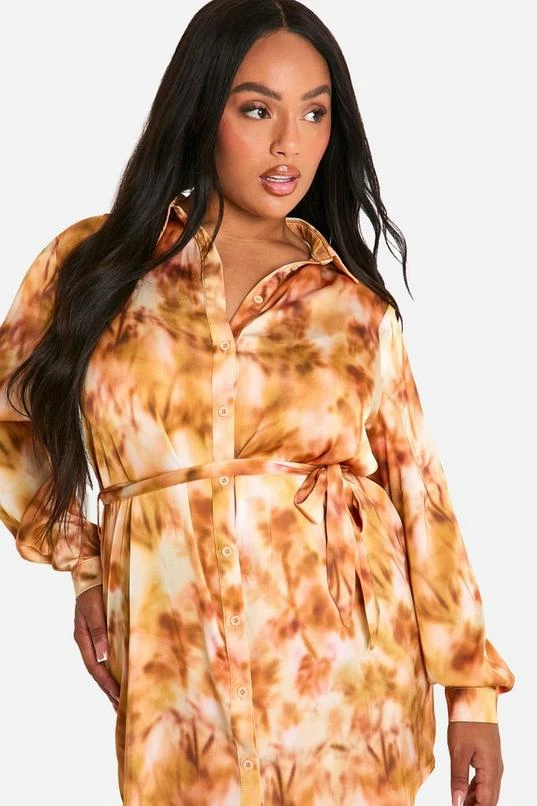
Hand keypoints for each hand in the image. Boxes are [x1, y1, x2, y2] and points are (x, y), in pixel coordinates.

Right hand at [73, 584, 120, 711]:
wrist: (91, 573)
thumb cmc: (93, 590)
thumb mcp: (95, 609)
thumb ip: (99, 631)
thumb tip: (103, 657)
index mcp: (82, 638)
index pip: (95, 668)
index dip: (106, 684)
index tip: (118, 697)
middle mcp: (87, 642)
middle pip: (97, 672)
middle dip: (108, 691)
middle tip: (121, 709)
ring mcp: (93, 639)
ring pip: (101, 666)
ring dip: (110, 683)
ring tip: (120, 701)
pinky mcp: (101, 633)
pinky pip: (107, 656)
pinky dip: (113, 669)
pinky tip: (121, 677)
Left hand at [448, 721, 503, 805]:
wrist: (473, 698)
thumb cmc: (466, 721)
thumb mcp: (458, 751)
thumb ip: (458, 779)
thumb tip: (457, 804)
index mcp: (491, 771)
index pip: (486, 803)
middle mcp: (495, 770)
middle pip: (488, 799)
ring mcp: (492, 763)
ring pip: (486, 791)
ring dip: (473, 800)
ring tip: (458, 804)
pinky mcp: (487, 757)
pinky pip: (483, 780)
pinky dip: (473, 789)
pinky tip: (462, 791)